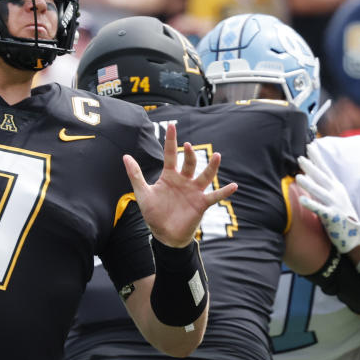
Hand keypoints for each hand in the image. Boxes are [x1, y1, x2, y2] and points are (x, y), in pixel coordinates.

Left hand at [124, 123, 237, 247]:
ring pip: (205, 176)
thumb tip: (125, 156)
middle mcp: (184, 180)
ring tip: (217, 156)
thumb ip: (135, 174)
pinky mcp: (202, 203)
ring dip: (212, 167)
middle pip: (189, 163)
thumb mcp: (143, 193)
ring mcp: (194, 191)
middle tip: (187, 146)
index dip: (171, 140)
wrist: (164, 234)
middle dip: (190, 154)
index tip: (172, 125)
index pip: (170, 154)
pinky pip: (215, 196)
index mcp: (169, 176)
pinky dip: (225, 191)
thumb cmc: (154, 213)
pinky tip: (234, 186)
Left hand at [296, 143, 359, 253]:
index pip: (325, 169)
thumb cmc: (341, 213)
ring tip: (298, 177)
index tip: (310, 146)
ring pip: (320, 192)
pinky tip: (302, 200)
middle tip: (300, 157)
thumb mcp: (333, 196)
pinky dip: (311, 204)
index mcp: (336, 187)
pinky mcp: (332, 216)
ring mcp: (335, 204)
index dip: (317, 158)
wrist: (356, 233)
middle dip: (311, 167)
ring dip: (309, 184)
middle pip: (322, 177)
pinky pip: (320, 210)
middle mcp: (336, 193)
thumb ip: (321, 185)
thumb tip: (308, 174)